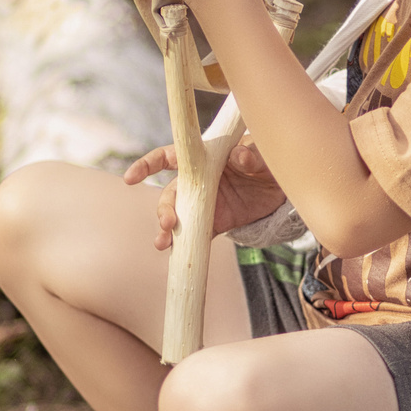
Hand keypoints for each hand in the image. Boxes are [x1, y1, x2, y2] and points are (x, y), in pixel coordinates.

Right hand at [125, 139, 288, 250]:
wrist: (280, 189)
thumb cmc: (266, 162)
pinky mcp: (212, 223)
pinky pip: (193, 235)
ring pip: (176, 217)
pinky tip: (176, 255)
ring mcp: (201, 204)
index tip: (131, 178)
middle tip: (168, 224)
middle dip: (164, 209)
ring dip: (167, 231)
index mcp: (201, 158)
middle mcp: (195, 181)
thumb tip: (239, 156)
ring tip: (164, 244)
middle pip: (170, 194)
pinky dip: (183, 245)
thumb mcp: (262, 157)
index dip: (147, 165)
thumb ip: (251, 155)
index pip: (168, 157)